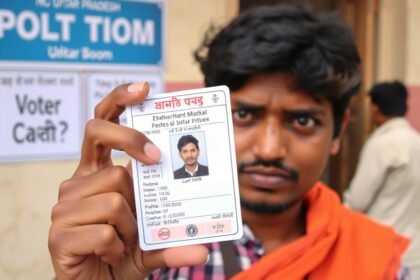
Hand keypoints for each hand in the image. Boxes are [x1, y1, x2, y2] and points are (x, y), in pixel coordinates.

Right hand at [48, 82, 208, 278]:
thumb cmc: (122, 255)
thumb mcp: (153, 242)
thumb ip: (174, 240)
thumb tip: (203, 250)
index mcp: (97, 173)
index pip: (101, 125)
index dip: (118, 101)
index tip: (143, 87)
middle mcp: (78, 183)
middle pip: (101, 142)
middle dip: (131, 142)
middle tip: (154, 157)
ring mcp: (65, 207)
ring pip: (113, 197)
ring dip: (130, 225)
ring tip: (125, 240)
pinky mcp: (58, 234)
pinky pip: (105, 231)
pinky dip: (118, 246)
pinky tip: (111, 253)